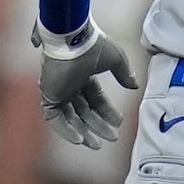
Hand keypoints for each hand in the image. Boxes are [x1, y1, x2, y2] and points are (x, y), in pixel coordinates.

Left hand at [32, 19, 137, 148]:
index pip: (95, 98)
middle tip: (111, 138)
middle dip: (97, 125)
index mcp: (84, 75)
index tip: (119, 123)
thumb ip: (123, 74)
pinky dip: (66, 130)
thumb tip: (134, 85)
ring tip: (96, 145)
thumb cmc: (93, 45)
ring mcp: (58, 91)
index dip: (107, 111)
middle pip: (84, 111)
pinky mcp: (49, 96)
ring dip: (83, 132)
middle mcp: (69, 85)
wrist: (73, 38)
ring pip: (70, 118)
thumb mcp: (115, 59)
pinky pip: (55, 118)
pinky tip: (80, 140)